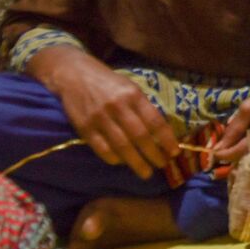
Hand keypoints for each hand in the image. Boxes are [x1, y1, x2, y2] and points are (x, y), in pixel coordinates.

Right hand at [29, 46, 178, 179]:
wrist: (75, 75)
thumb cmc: (109, 82)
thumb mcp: (130, 87)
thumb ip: (143, 107)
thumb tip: (161, 133)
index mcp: (133, 95)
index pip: (154, 121)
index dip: (166, 139)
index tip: (174, 152)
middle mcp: (118, 106)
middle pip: (140, 136)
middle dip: (154, 154)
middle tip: (162, 165)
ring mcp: (100, 118)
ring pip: (122, 146)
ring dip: (136, 162)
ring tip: (146, 172)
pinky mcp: (85, 128)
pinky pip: (102, 149)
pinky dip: (114, 159)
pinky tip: (122, 163)